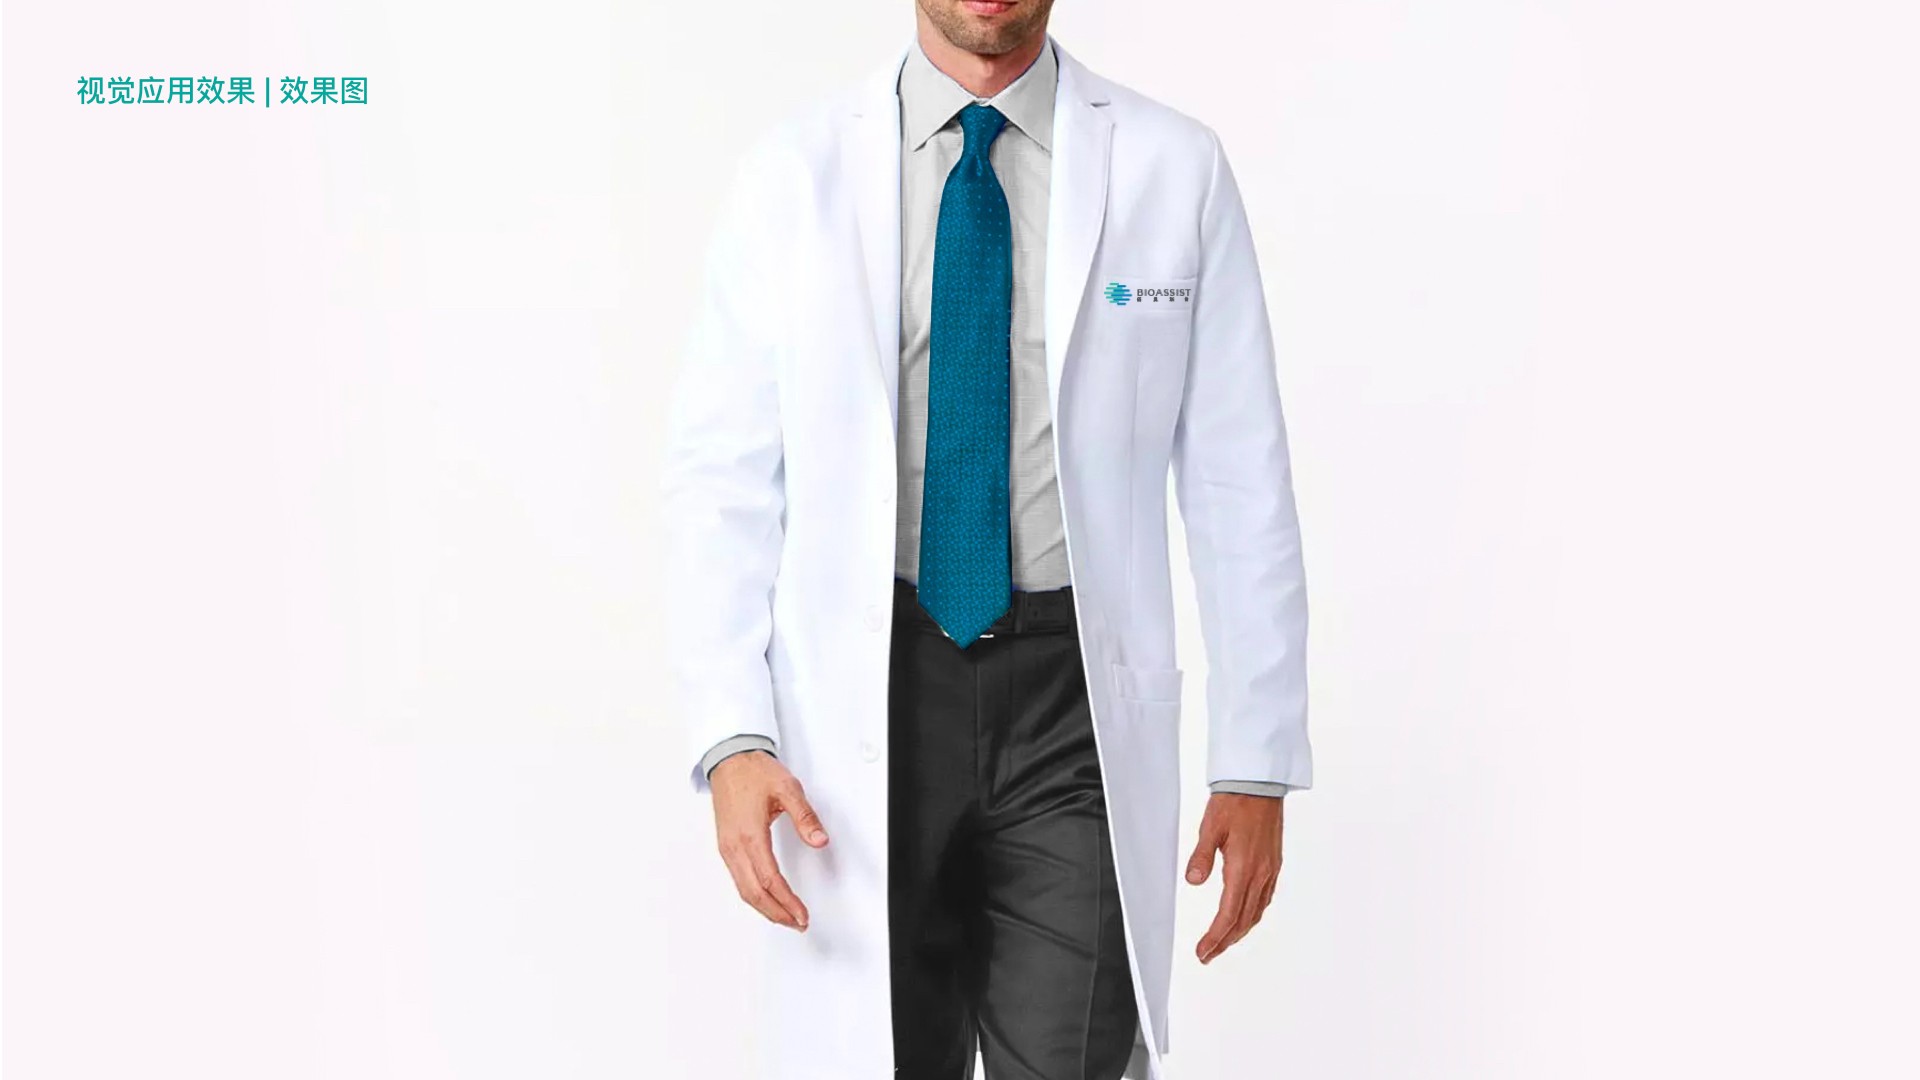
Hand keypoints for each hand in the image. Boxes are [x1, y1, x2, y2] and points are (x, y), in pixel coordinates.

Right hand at [709, 750, 828, 930]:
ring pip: (743, 890)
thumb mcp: (788, 789)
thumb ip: (805, 817)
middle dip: (777, 913)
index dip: (787, 902)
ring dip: (764, 908)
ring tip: (785, 917)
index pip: (770, 880)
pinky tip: (766, 898)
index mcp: (750, 834)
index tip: (802, 914)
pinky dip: (753, 895)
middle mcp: (734, 846)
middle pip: (754, 893)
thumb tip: (819, 840)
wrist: (729, 760)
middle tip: (797, 923)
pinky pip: (738, 879)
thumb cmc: (754, 772)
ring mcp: (727, 848)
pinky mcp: (725, 846)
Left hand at [1185, 791, 1284, 962]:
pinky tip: (1244, 916)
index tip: (1203, 951)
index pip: (1229, 914)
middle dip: (1225, 941)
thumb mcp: (1210, 828)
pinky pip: (1264, 899)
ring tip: (1223, 942)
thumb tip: (1192, 882)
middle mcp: (1260, 874)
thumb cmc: (1234, 803)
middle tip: (1208, 955)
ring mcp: (1270, 870)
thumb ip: (1201, 857)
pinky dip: (1252, 915)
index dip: (1215, 937)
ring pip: (1255, 912)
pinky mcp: (1274, 864)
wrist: (1260, 784)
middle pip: (1243, 920)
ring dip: (1239, 931)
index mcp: (1243, 868)